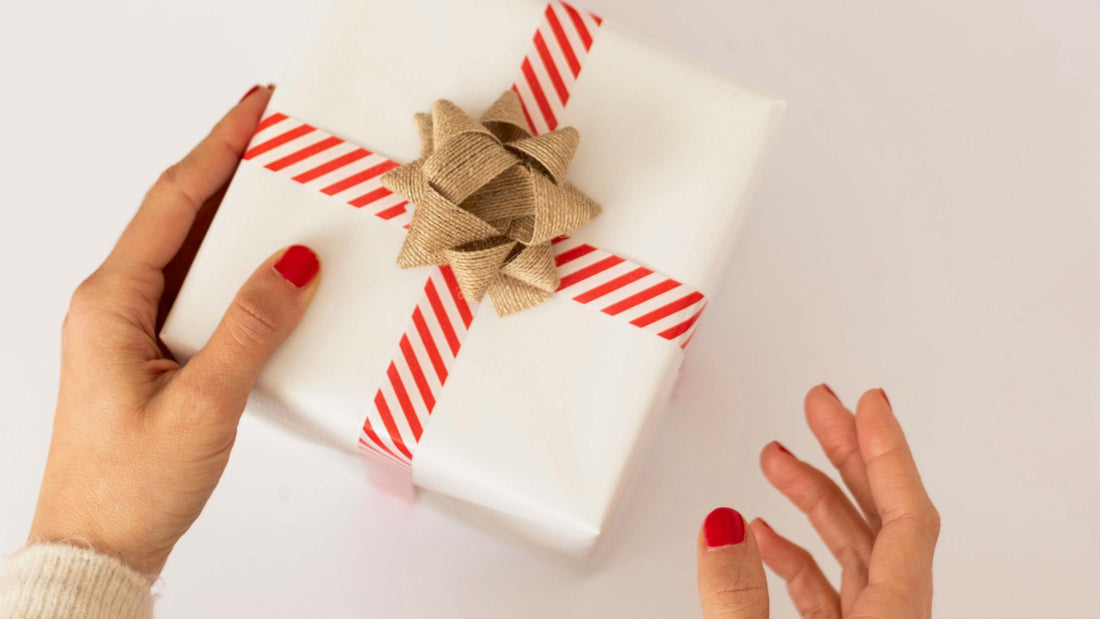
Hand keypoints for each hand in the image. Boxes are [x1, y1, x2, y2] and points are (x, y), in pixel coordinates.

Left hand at [29, 85, 320, 576]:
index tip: (255, 110)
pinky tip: (268, 272)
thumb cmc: (128, 486)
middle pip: (180, 217)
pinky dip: (235, 272)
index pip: (173, 201)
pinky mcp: (151, 355)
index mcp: (110, 303)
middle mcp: (113, 306)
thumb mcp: (203, 404)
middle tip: (279, 140)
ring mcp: (129, 330)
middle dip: (230, 172)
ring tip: (283, 193)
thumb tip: (294, 264)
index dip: (217, 147)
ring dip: (235, 222)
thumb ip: (252, 328)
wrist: (97, 549)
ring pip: (190, 255)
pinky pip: (197, 294)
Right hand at [696, 387, 939, 617]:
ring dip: (813, 500)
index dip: (887, 452)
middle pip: (884, 521)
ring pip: (855, 552)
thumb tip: (724, 529)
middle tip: (821, 408)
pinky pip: (830, 590)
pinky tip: (764, 534)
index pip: (908, 518)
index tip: (870, 405)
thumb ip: (738, 594)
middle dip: (848, 455)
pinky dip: (797, 556)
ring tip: (776, 461)